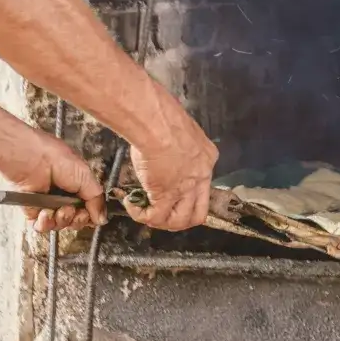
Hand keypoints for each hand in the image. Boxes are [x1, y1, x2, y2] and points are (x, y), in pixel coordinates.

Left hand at [0, 130, 105, 233]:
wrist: (31, 159)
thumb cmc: (56, 159)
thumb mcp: (86, 176)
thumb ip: (96, 199)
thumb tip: (101, 219)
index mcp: (77, 187)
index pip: (88, 210)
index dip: (89, 216)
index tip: (89, 214)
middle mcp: (63, 196)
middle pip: (75, 221)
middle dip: (77, 219)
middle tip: (74, 211)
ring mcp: (48, 204)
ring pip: (60, 225)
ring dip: (62, 220)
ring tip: (60, 208)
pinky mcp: (33, 210)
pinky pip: (42, 227)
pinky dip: (45, 224)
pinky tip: (45, 213)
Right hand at [124, 114, 218, 231]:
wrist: (156, 122)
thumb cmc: (163, 117)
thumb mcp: (180, 130)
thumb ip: (176, 144)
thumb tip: (162, 148)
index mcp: (207, 157)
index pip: (203, 184)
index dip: (187, 193)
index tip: (171, 188)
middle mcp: (201, 177)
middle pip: (199, 213)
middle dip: (182, 219)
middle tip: (165, 214)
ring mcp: (185, 189)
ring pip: (181, 221)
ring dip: (163, 222)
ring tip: (147, 214)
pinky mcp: (166, 195)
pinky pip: (156, 217)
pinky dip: (142, 216)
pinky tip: (132, 206)